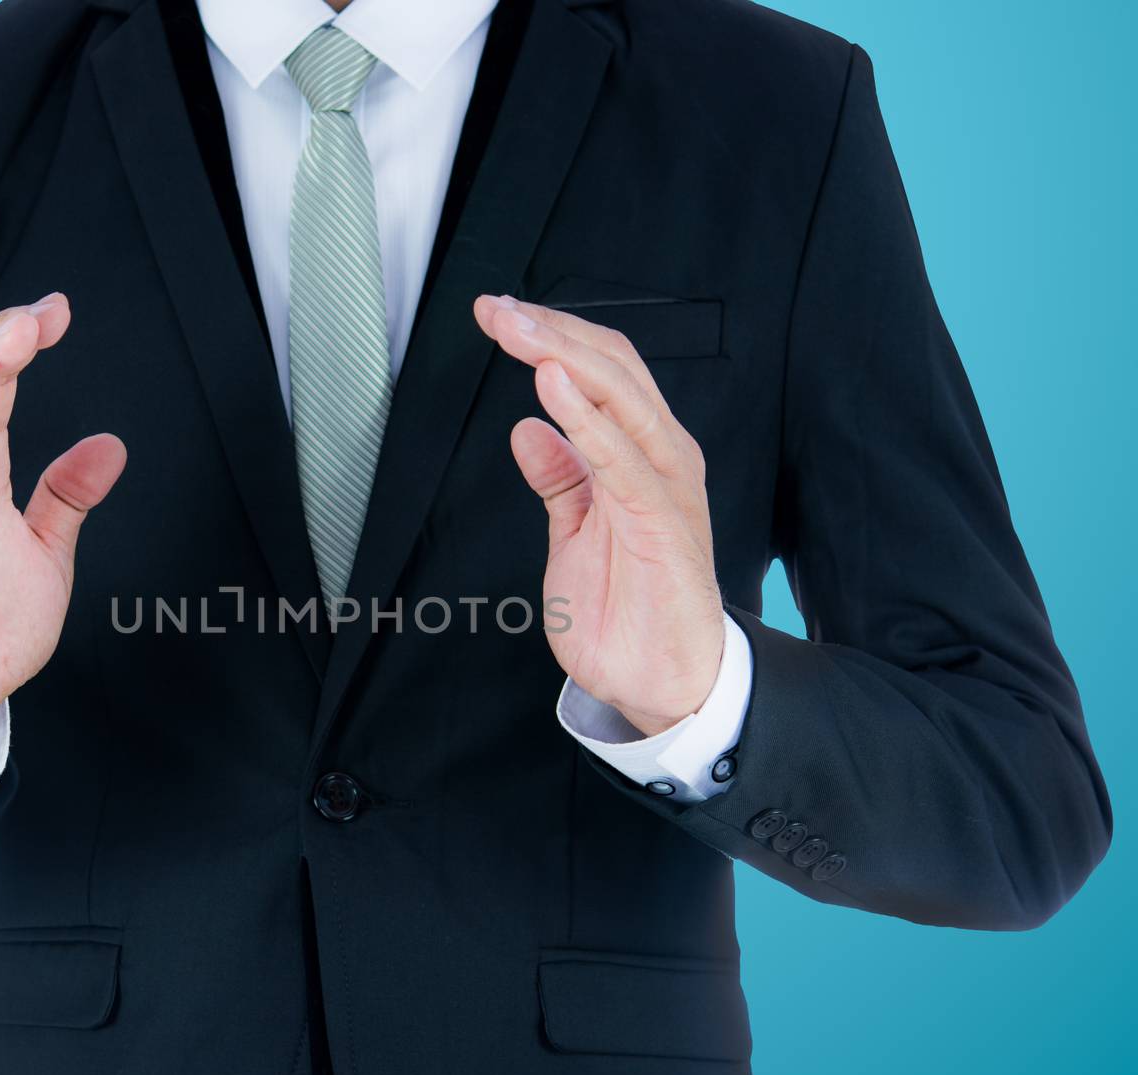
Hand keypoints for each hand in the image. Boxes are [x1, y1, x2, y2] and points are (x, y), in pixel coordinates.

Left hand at [473, 294, 723, 736]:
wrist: (665, 679)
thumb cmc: (627, 608)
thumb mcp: (575, 532)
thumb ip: (560, 479)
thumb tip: (527, 429)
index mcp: (639, 452)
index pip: (598, 371)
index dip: (549, 336)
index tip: (497, 315)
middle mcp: (659, 455)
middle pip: (609, 368)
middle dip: (548, 331)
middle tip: (495, 309)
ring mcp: (666, 483)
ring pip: (618, 396)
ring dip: (562, 356)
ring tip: (515, 328)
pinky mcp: (663, 520)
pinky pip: (621, 456)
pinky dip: (587, 417)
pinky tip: (552, 388)